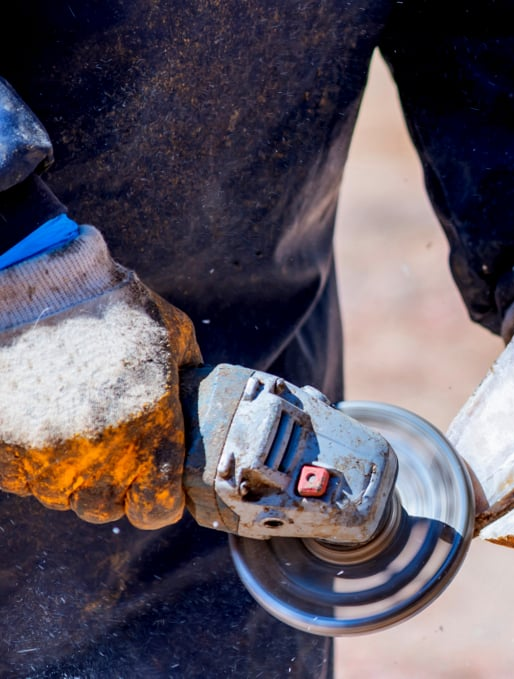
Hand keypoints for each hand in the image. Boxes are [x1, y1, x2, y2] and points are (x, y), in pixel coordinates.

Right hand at [0, 226, 201, 528]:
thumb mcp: (173, 335)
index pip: (156, 511)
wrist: (36, 287)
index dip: (155, 499)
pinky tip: (39, 422)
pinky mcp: (2, 452)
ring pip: (56, 496)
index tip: (153, 483)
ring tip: (72, 430)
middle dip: (109, 487)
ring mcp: (45, 460)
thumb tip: (203, 398)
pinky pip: (18, 477)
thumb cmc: (111, 306)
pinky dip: (27, 460)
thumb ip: (191, 375)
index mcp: (151, 439)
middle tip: (109, 453)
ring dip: (66, 474)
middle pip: (102, 509)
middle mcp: (99, 461)